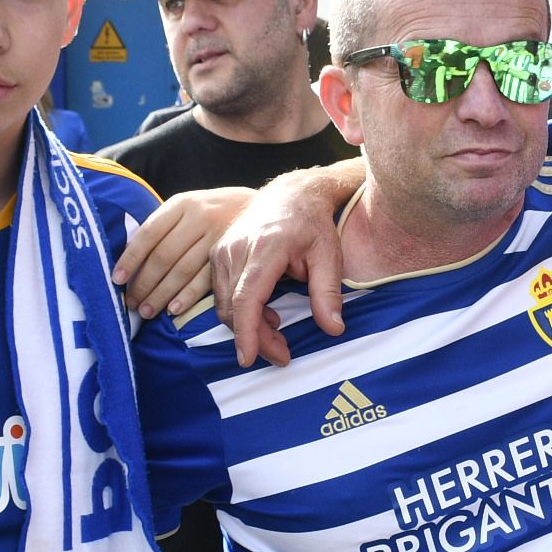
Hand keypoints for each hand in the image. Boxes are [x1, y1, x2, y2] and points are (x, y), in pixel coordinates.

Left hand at [114, 187, 252, 320]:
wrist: (268, 205)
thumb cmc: (216, 212)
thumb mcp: (189, 207)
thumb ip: (164, 227)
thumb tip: (130, 257)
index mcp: (181, 204)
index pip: (148, 234)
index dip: (130, 259)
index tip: (117, 280)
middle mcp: (199, 217)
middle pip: (163, 255)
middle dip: (144, 283)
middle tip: (131, 303)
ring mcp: (217, 236)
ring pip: (182, 270)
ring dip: (161, 294)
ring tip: (147, 311)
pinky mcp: (232, 255)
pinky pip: (206, 279)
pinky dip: (188, 296)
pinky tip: (174, 309)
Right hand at [212, 169, 355, 367]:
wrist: (292, 193)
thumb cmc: (313, 224)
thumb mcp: (330, 256)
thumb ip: (328, 293)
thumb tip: (333, 329)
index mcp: (265, 247)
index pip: (247, 298)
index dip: (247, 332)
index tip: (249, 358)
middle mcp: (236, 248)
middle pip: (234, 308)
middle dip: (255, 338)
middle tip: (282, 356)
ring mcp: (223, 250)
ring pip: (225, 304)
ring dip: (248, 327)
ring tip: (278, 334)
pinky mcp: (218, 254)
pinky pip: (222, 294)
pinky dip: (240, 311)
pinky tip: (267, 313)